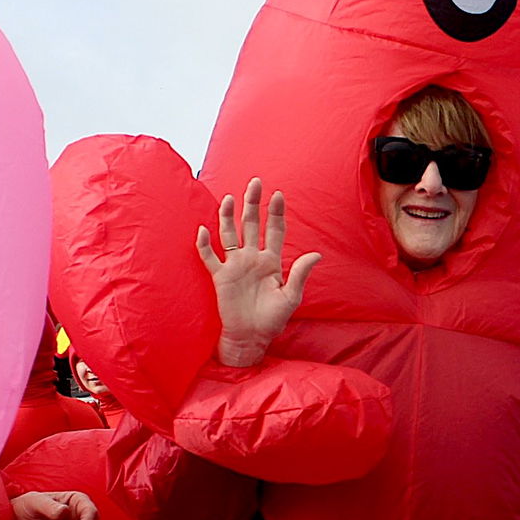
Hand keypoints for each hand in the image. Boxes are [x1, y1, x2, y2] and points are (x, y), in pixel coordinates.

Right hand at [195, 178, 321, 366]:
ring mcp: (235, 265)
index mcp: (272, 261)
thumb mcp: (291, 296)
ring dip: (228, 217)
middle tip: (255, 183)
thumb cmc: (273, 318)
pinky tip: (203, 229)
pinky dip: (204, 244)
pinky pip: (209, 257)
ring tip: (229, 197)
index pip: (275, 231)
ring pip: (230, 235)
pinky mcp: (220, 276)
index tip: (278, 195)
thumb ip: (300, 273)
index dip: (276, 214)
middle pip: (251, 225)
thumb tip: (317, 254)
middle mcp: (252, 258)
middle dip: (253, 205)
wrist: (252, 336)